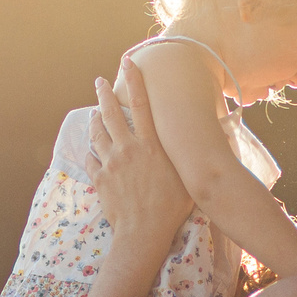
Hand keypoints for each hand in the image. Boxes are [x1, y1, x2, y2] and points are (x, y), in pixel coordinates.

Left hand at [87, 57, 193, 253]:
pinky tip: (92, 150)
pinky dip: (92, 153)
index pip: (141, 105)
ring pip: (98, 134)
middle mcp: (128, 149)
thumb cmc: (172, 208)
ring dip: (95, 120)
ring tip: (94, 113)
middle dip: (104, 94)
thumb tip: (205, 142)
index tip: (127, 63)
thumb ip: (185, 157)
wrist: (144, 232)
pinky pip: (92, 160)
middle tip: (100, 82)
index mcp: (151, 146)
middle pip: (111, 114)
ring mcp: (111, 163)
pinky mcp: (100, 179)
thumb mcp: (186, 178)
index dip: (134, 81)